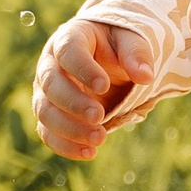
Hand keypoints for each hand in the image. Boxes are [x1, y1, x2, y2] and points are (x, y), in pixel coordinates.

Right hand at [33, 13, 144, 161]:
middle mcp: (50, 64)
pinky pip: (48, 132)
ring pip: (45, 112)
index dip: (82, 69)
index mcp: (70, 38)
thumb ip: (137, 55)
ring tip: (99, 139)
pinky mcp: (50, 114)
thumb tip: (145, 76)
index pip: (68, 51)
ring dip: (69, 129)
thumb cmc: (118, 45)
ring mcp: (46, 91)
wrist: (107, 59)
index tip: (104, 85)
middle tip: (99, 116)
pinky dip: (66, 146)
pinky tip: (89, 153)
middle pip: (51, 84)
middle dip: (74, 103)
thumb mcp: (131, 40)